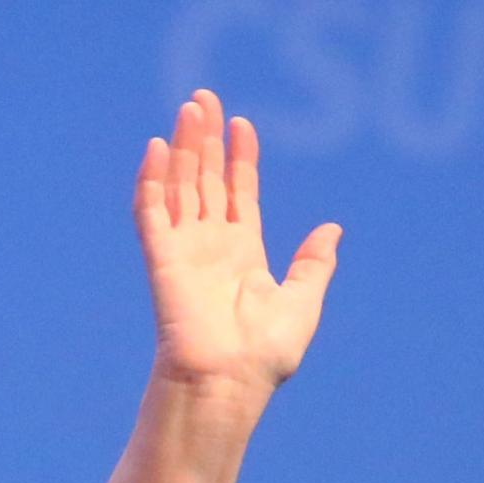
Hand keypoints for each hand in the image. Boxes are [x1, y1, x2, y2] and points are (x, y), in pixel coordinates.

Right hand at [136, 89, 340, 401]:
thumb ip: (314, 265)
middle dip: (205, 140)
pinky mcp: (162, 260)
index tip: (242, 124)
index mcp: (242, 256)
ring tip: (187, 108)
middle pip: (204, 181)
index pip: (237, 194)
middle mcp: (210, 248)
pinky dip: (151, 181)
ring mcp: (184, 252)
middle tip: (203, 97)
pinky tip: (156, 148)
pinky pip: (152, 213)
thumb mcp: (302, 304)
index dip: (239, 159)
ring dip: (182, 148)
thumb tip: (332, 230)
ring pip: (180, 187)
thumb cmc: (264, 357)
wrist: (228, 383)